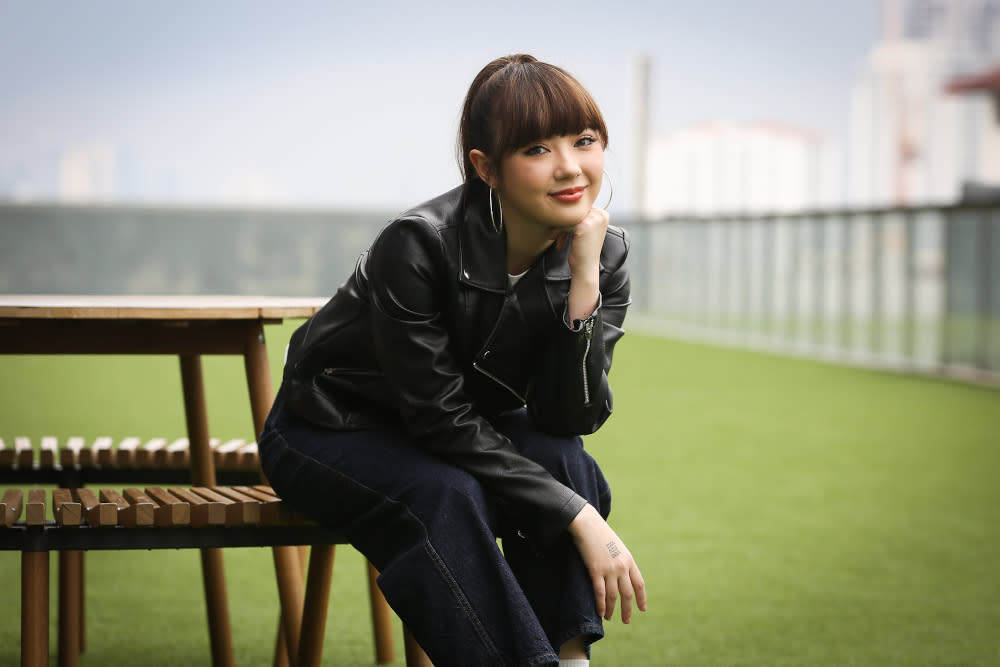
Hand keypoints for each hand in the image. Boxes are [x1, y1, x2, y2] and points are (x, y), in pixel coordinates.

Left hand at [553, 208, 608, 320]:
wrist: (585, 268)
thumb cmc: (582, 250)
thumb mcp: (584, 230)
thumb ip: (580, 216)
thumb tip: (564, 203)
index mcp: (603, 214)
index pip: (580, 209)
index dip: (570, 220)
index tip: (564, 233)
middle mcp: (601, 214)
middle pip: (574, 211)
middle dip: (563, 224)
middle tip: (558, 236)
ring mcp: (593, 219)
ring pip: (568, 217)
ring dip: (560, 228)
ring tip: (558, 239)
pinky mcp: (584, 225)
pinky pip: (565, 223)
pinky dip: (559, 233)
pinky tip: (559, 244)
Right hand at [567, 503, 646, 622]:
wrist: (587, 524)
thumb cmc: (600, 534)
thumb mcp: (616, 546)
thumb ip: (621, 560)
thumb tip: (621, 574)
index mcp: (629, 560)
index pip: (639, 584)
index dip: (641, 598)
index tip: (642, 609)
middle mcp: (622, 566)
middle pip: (627, 594)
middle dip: (627, 609)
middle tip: (626, 620)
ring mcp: (609, 569)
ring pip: (613, 596)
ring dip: (612, 609)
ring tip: (609, 618)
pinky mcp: (595, 570)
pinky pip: (600, 592)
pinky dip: (601, 604)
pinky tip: (600, 612)